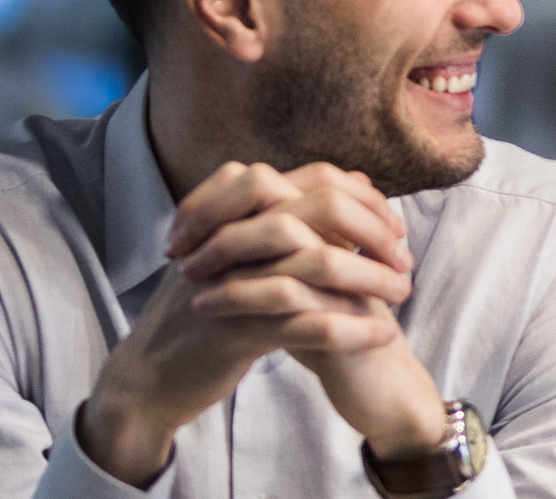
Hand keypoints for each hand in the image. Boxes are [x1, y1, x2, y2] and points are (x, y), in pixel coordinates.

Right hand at [73, 163, 421, 485]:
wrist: (150, 377)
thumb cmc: (209, 313)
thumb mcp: (243, 258)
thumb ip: (292, 221)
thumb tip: (360, 181)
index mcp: (234, 214)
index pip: (313, 178)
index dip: (363, 197)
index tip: (395, 227)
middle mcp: (229, 237)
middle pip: (318, 207)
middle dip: (373, 230)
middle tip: (404, 260)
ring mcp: (227, 281)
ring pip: (316, 262)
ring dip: (371, 278)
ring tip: (402, 295)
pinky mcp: (231, 331)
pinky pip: (304, 324)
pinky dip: (352, 328)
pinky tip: (383, 335)